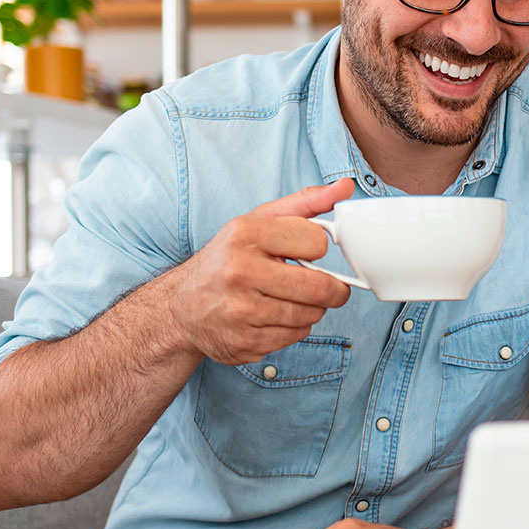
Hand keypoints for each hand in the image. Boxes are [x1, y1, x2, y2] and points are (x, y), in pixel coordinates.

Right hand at [162, 178, 355, 364]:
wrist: (182, 306)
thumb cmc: (227, 258)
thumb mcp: (258, 221)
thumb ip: (305, 203)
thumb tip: (346, 187)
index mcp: (245, 234)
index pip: (316, 243)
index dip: (317, 249)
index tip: (308, 253)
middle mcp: (240, 272)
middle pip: (319, 287)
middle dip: (332, 289)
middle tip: (327, 287)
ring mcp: (242, 311)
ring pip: (310, 315)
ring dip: (312, 309)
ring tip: (293, 299)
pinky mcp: (245, 342)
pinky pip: (294, 337)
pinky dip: (294, 328)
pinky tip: (276, 317)